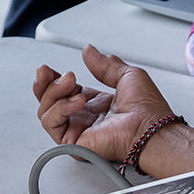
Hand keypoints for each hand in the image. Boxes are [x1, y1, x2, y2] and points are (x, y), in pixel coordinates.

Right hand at [34, 44, 174, 161]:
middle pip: (48, 102)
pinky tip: (77, 100)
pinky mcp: (73, 142)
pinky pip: (52, 124)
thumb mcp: (126, 75)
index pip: (63, 91)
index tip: (48, 69)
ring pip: (46, 112)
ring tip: (70, 82)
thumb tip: (89, 51)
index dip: (52, 79)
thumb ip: (104, 64)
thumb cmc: (148, 109)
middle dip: (43, 84)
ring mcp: (77, 130)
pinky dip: (60, 108)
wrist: (151, 128)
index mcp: (94, 103)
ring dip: (53, 92)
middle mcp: (83, 117)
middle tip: (46, 72)